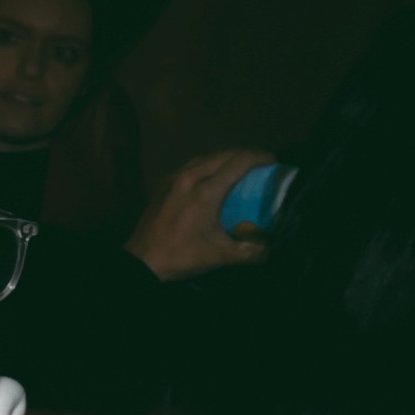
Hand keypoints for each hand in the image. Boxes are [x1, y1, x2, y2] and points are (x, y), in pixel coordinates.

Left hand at [125, 150, 277, 282]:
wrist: (141, 261)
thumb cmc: (181, 256)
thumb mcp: (220, 256)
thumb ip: (250, 252)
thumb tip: (272, 248)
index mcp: (206, 191)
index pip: (239, 161)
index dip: (260, 157)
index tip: (274, 162)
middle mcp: (190, 176)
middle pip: (224, 154)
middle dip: (246, 156)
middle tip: (260, 167)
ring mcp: (174, 177)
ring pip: (207, 157)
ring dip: (226, 158)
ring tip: (240, 170)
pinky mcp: (164, 182)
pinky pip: (192, 165)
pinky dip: (208, 165)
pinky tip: (214, 178)